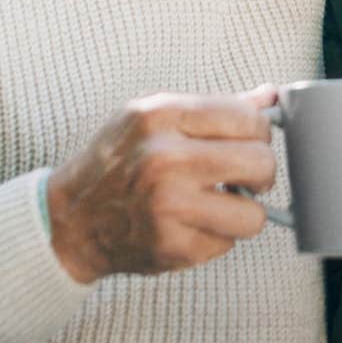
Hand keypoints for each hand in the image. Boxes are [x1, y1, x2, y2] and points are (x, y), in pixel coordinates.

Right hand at [45, 85, 277, 283]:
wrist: (71, 218)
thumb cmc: (117, 162)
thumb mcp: (153, 117)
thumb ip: (214, 107)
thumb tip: (270, 96)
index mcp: (161, 115)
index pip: (249, 119)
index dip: (260, 133)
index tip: (250, 142)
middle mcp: (164, 158)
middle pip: (261, 164)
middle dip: (261, 173)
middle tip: (245, 177)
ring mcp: (168, 205)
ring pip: (253, 215)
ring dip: (242, 212)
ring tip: (219, 204)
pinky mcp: (171, 246)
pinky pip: (227, 243)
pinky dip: (215, 237)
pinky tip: (190, 225)